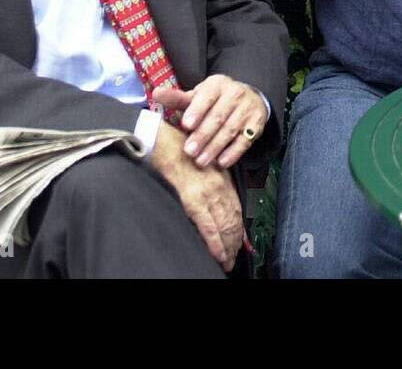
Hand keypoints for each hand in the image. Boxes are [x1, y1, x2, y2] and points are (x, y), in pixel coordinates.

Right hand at [148, 124, 243, 270]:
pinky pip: (209, 228)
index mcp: (221, 178)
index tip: (238, 242)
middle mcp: (219, 187)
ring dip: (228, 247)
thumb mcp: (201, 162)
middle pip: (233, 221)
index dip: (238, 228)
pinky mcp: (195, 200)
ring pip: (225, 227)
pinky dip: (216, 244)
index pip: (236, 209)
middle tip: (234, 257)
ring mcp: (208, 194)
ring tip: (227, 261)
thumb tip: (208, 199)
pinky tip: (219, 255)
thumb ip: (208, 179)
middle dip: (235, 243)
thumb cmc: (178, 148)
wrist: (164, 140)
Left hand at [154, 75, 268, 168]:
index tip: (186, 125)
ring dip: (215, 147)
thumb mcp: (198, 95)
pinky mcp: (257, 124)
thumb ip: (178, 98)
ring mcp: (248, 108)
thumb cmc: (215, 100)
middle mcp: (235, 93)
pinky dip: (233, 152)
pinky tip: (222, 162)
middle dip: (203, 135)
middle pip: (218, 116)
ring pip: (231, 130)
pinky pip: (245, 140)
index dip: (197, 110)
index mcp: (218, 84)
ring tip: (201, 161)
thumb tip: (156, 94)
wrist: (248, 98)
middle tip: (189, 151)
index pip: (207, 96)